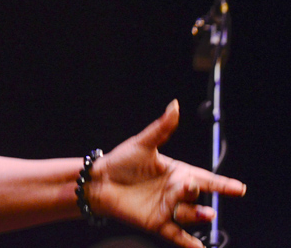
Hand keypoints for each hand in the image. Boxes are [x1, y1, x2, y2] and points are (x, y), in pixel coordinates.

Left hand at [88, 100, 245, 247]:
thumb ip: (162, 128)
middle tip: (191, 187)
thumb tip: (174, 106)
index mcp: (177, 173)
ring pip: (190, 215)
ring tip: (205, 214)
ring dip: (198, 216)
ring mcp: (168, 208)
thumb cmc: (121, 161)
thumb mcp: (143, 143)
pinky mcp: (157, 223)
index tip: (240, 188)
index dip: (223, 184)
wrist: (99, 181)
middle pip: (196, 196)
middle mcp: (176, 192)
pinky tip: (199, 247)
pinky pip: (176, 235)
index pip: (205, 179)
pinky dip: (188, 243)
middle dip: (198, 193)